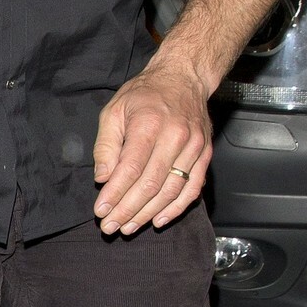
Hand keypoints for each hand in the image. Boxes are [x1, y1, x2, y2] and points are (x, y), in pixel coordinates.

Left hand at [92, 62, 210, 233]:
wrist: (183, 78)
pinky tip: (158, 220)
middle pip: (150, 184)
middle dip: (127, 210)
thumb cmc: (144, 95)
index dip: (115, 194)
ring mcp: (194, 147)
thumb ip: (106, 145)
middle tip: (110, 227)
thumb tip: (102, 177)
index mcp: (149, 124)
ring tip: (129, 227)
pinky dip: (176, 208)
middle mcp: (175, 137)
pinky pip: (193, 188)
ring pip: (171, 190)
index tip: (101, 211)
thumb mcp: (114, 110)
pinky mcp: (205, 154)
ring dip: (148, 213)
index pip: (130, 168)